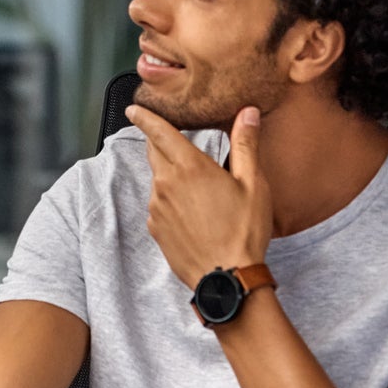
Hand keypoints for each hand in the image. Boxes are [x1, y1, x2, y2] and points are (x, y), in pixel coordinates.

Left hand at [125, 103, 271, 288]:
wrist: (227, 279)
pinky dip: (169, 200)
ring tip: (193, 184)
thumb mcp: (253, 184)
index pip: (159, 132)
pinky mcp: (156, 229)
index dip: (145, 117)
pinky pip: (158, 205)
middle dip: (157, 142)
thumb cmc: (244, 231)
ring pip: (157, 180)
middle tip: (168, 138)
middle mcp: (166, 184)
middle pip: (154, 152)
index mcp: (189, 167)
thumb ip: (246, 144)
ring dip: (168, 174)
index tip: (133, 109)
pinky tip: (190, 211)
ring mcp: (157, 208)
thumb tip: (246, 113)